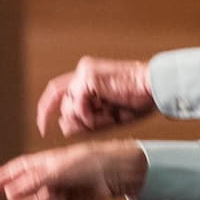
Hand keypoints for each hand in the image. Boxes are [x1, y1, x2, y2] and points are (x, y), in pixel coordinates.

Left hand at [36, 56, 154, 136]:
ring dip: (84, 119)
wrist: (155, 88)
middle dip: (70, 120)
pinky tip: (104, 113)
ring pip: (68, 105)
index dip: (46, 109)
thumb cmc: (138, 101)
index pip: (57, 91)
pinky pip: (77, 104)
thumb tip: (62, 125)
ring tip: (106, 116)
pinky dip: (87, 115)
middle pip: (60, 101)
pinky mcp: (89, 76)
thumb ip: (85, 122)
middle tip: (90, 127)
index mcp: (87, 76)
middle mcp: (83, 71)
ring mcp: (85, 72)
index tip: (44, 128)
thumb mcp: (107, 117)